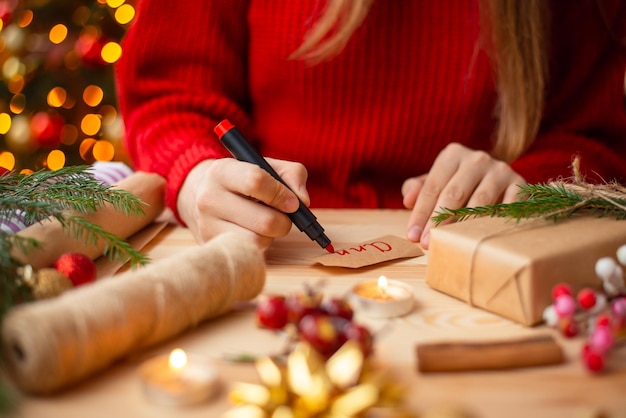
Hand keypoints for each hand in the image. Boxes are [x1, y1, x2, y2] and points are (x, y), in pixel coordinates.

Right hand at [177, 157, 309, 249]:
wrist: (205, 197)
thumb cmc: (244, 181)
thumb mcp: (266, 167)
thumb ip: (292, 174)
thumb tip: (303, 202)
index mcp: (222, 171)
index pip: (256, 181)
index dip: (281, 194)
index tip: (294, 203)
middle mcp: (209, 198)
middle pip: (264, 221)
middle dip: (284, 221)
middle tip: (284, 216)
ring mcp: (208, 225)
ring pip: (258, 240)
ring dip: (271, 235)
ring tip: (264, 223)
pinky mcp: (211, 246)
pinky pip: (250, 253)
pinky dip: (260, 245)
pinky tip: (254, 232)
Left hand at [401, 143, 524, 248]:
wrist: (500, 181)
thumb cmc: (459, 185)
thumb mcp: (437, 182)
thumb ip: (419, 189)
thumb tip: (408, 200)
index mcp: (453, 154)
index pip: (432, 186)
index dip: (421, 212)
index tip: (413, 235)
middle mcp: (477, 158)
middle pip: (453, 193)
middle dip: (438, 221)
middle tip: (427, 244)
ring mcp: (501, 169)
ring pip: (480, 201)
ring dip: (463, 225)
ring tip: (452, 243)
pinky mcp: (520, 183)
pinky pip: (506, 206)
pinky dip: (494, 223)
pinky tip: (482, 238)